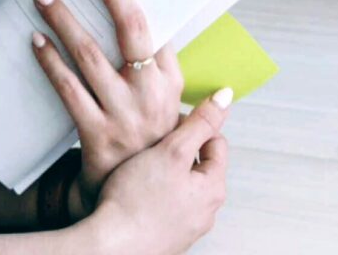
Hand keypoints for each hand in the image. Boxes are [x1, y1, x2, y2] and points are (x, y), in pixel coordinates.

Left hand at [30, 0, 183, 214]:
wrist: (134, 203)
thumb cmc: (144, 140)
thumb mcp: (163, 103)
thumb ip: (154, 63)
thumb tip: (136, 14)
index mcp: (169, 80)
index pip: (150, 21)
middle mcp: (152, 93)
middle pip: (130, 27)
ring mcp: (125, 114)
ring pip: (90, 53)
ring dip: (64, 19)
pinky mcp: (97, 135)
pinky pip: (69, 88)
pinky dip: (51, 61)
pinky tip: (36, 41)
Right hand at [79, 92, 230, 254]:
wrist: (112, 246)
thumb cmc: (138, 201)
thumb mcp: (171, 151)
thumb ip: (199, 123)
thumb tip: (225, 97)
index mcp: (213, 188)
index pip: (215, 141)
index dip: (191, 124)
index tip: (165, 123)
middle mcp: (205, 210)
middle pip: (197, 162)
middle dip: (175, 147)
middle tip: (151, 143)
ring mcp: (187, 225)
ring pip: (180, 183)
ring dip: (163, 169)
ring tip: (139, 165)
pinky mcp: (167, 234)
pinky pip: (166, 202)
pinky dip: (153, 190)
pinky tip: (134, 188)